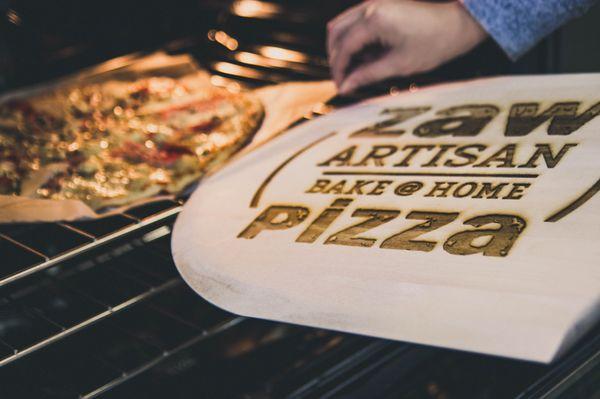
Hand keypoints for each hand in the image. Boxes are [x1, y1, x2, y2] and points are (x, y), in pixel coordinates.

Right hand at [327, 0, 487, 93]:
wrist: (457, 26)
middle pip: (336, 33)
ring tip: (353, 71)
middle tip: (343, 80)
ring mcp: (374, 4)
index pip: (344, 47)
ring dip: (343, 48)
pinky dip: (354, 40)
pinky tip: (365, 58)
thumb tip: (345, 87)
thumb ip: (367, 75)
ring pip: (342, 26)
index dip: (339, 69)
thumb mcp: (398, 65)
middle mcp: (369, 7)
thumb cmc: (433, 45)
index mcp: (374, 20)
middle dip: (336, 58)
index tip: (340, 87)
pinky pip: (355, 23)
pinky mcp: (380, 6)